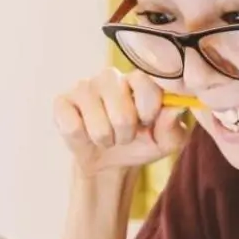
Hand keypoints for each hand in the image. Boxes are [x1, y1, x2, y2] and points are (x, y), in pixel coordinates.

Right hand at [53, 68, 187, 177]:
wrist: (111, 161)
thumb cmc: (143, 143)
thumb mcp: (167, 141)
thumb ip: (174, 126)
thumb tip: (176, 108)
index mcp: (139, 79)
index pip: (146, 84)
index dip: (149, 112)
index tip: (147, 122)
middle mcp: (111, 76)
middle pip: (122, 113)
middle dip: (127, 134)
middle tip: (125, 134)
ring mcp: (84, 87)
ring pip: (99, 125)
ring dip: (106, 140)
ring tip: (108, 136)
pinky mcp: (62, 102)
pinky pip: (73, 127)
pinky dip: (83, 140)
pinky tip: (86, 134)